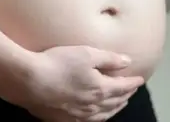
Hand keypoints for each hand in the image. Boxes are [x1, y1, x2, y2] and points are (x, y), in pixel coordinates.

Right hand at [0, 45, 143, 121]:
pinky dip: (97, 118)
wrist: (29, 81)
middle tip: (131, 91)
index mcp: (100, 88)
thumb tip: (128, 62)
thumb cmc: (58, 63)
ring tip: (118, 105)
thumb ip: (109, 59)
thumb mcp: (86, 54)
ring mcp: (78, 114)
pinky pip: (87, 121)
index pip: (122, 87)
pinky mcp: (63, 119)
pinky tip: (95, 115)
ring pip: (102, 115)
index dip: (132, 82)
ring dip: (113, 109)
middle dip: (125, 96)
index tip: (140, 79)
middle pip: (114, 102)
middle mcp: (92, 105)